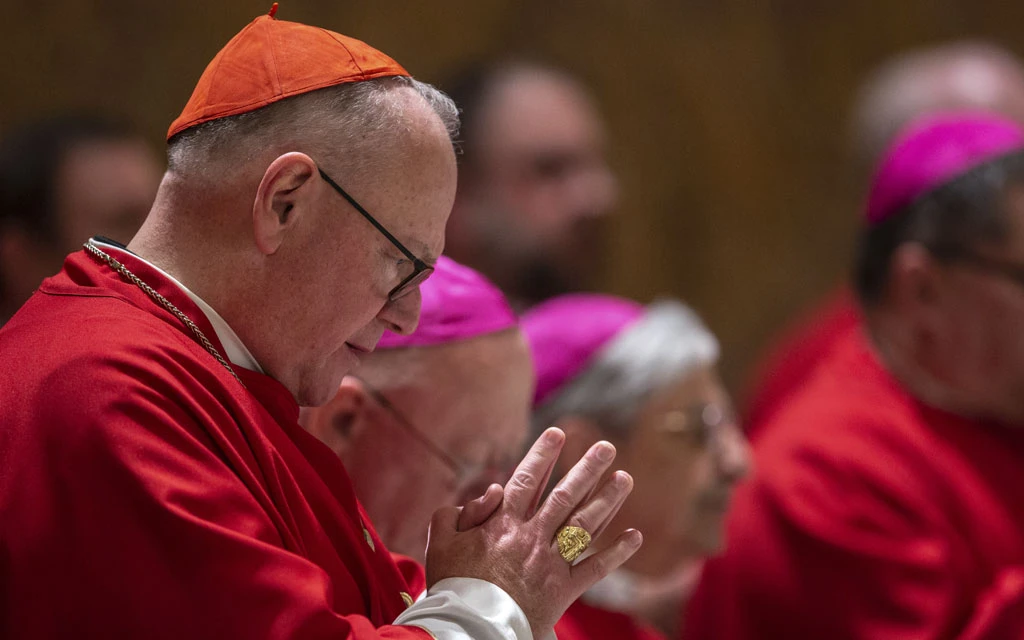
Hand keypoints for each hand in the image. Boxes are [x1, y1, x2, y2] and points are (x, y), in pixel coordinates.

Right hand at [425, 427, 641, 637]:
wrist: (472, 627)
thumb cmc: (453, 585)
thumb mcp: (440, 542)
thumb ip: (456, 512)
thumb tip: (491, 490)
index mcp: (502, 523)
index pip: (527, 480)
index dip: (543, 454)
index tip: (559, 433)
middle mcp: (532, 537)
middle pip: (566, 496)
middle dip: (588, 468)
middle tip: (607, 447)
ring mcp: (551, 562)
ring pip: (585, 524)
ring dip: (607, 499)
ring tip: (625, 478)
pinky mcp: (564, 590)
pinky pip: (595, 568)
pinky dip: (617, 553)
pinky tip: (635, 536)